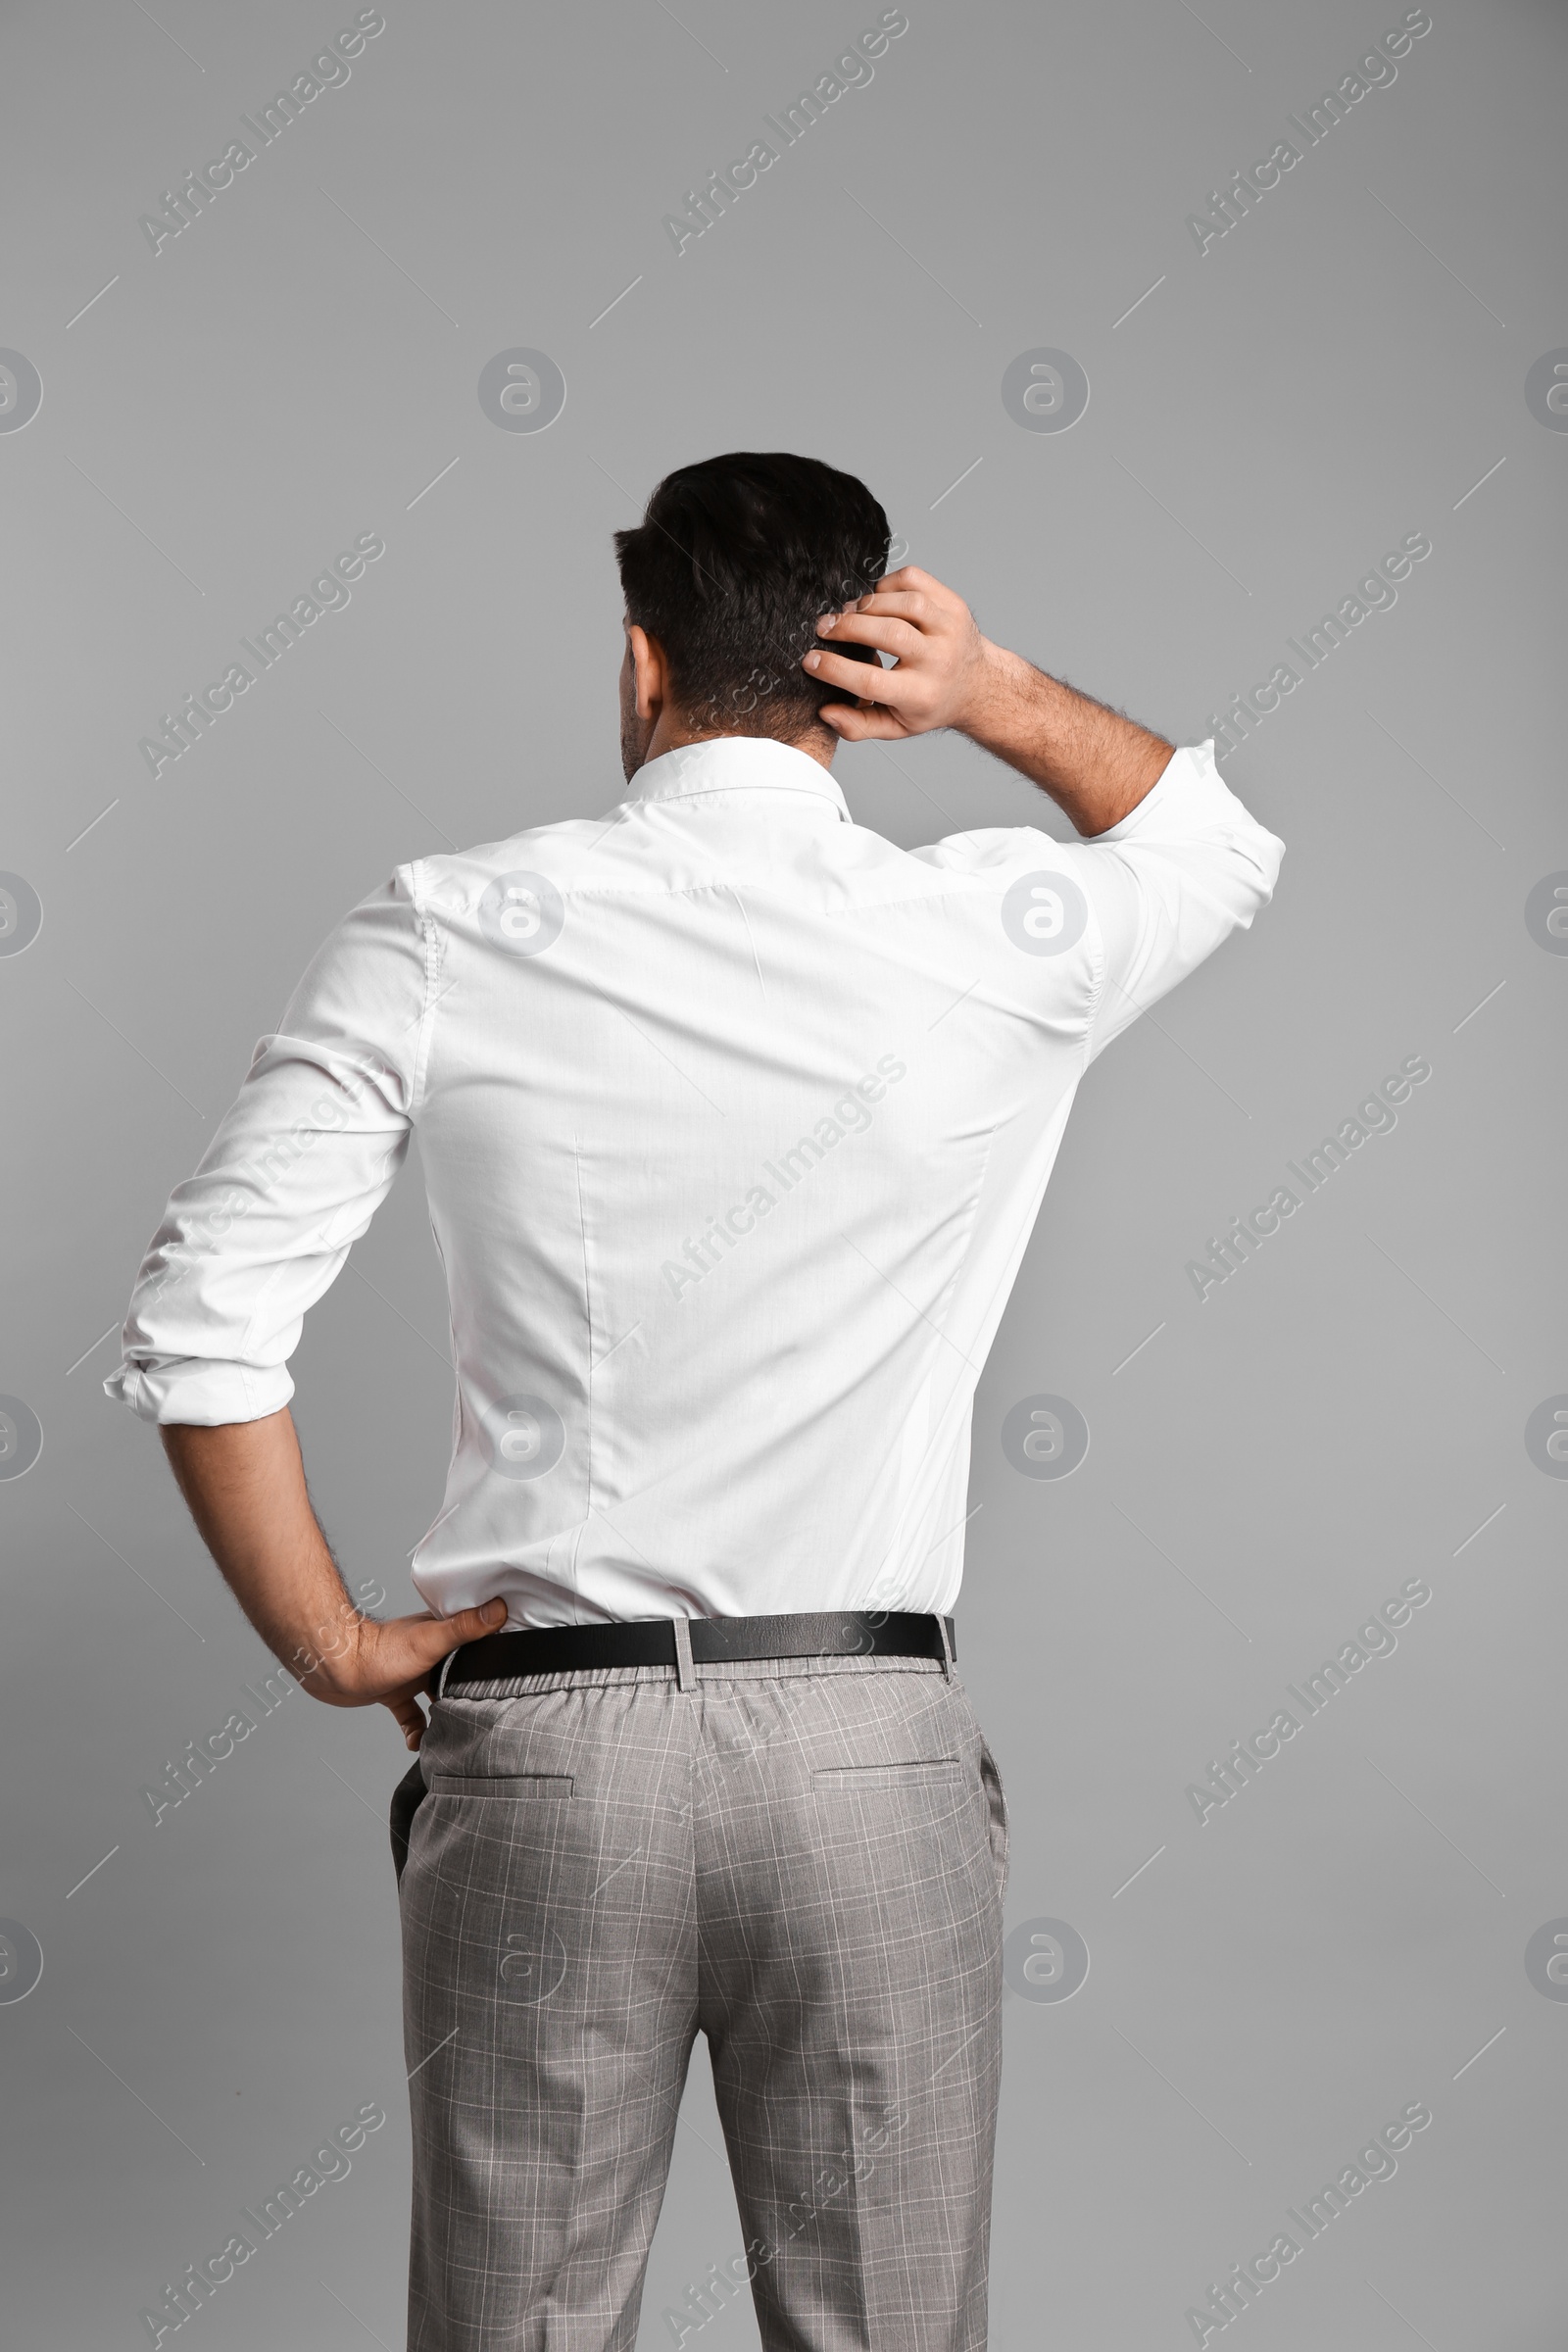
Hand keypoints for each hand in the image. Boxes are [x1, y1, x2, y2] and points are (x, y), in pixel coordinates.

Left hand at [299, 1596, 507, 1750]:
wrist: (334, 1667)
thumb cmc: (377, 1651)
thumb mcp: (430, 1640)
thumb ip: (464, 1627)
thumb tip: (499, 1610)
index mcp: (441, 1635)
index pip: (477, 1644)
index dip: (493, 1659)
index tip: (512, 1675)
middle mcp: (429, 1653)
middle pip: (460, 1674)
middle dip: (471, 1692)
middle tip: (486, 1712)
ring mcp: (411, 1674)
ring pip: (438, 1697)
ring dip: (446, 1714)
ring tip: (458, 1731)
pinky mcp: (393, 1693)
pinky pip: (412, 1716)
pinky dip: (417, 1731)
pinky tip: (418, 1742)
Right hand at [801, 566, 1003, 742]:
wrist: (977, 684)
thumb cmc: (930, 703)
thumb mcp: (896, 726)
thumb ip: (859, 725)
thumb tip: (826, 712)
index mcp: (921, 694)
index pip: (871, 681)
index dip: (835, 669)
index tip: (811, 660)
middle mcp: (939, 660)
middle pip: (888, 634)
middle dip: (848, 627)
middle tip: (825, 628)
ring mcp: (949, 628)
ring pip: (903, 603)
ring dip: (868, 604)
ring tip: (850, 613)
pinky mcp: (952, 604)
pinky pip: (914, 580)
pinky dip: (888, 584)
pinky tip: (878, 599)